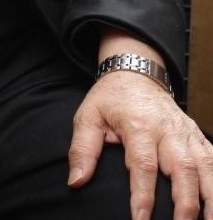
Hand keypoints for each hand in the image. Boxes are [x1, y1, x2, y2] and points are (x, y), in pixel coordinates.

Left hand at [68, 70, 212, 219]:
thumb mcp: (88, 116)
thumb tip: (76, 181)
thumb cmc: (111, 99)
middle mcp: (167, 129)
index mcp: (138, 124)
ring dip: (211, 198)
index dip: (143, 195)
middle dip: (185, 203)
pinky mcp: (197, 136)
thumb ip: (83, 149)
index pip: (143, 164)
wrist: (136, 72)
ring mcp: (186, 132)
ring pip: (205, 166)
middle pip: (182, 168)